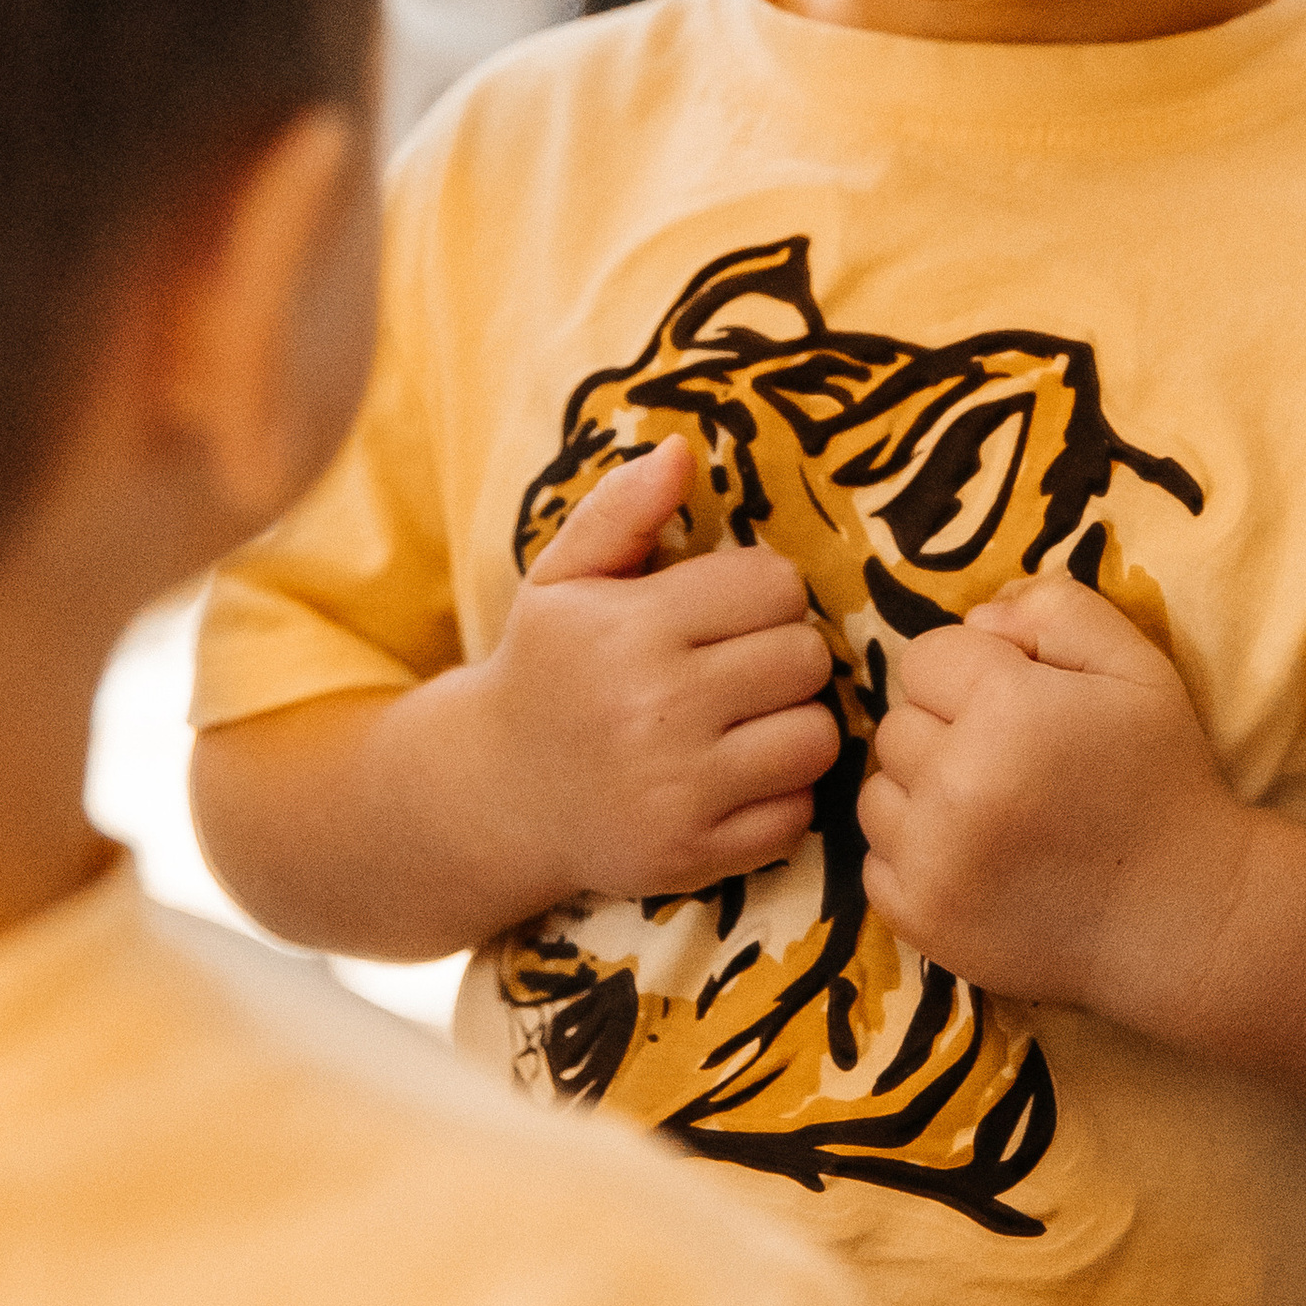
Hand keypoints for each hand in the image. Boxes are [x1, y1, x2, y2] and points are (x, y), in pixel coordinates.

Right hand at [479, 438, 840, 902]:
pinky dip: (780, 796)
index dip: (763, 592)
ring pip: (816, 737)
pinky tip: (735, 778)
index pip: (775, 586)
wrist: (490, 794)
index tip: (729, 611)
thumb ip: (622, 510)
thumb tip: (682, 449)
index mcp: (630, 628)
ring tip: (747, 720)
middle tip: (741, 666)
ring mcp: (677, 790)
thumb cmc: (545, 669)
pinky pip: (798, 813)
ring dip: (793, 725)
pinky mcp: (694, 856)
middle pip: (804, 658)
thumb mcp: (562, 578)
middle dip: (783, 655)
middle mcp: (656, 709)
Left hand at [858, 574, 1253, 1030]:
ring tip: (993, 815)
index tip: (1018, 707)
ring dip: (922, 796)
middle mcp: (955, 782)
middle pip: (897, 725)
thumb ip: (1056, 611)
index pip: (924, 658)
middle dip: (945, 734)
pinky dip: (915, 859)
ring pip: (878, 793)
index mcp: (1005, 706)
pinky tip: (977, 863)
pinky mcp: (920, 918)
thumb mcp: (1137, 669)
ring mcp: (931, 859)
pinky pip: (875, 863)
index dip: (972, 675)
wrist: (1185, 918)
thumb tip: (976, 619)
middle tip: (1013, 766)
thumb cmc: (1162, 781)